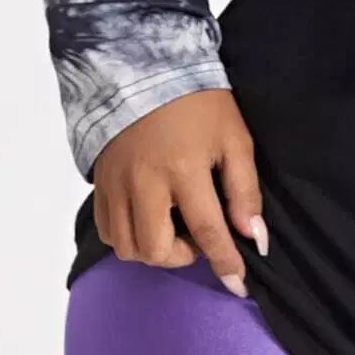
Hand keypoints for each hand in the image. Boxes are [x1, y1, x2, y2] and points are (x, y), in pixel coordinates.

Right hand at [92, 87, 268, 296]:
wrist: (145, 70)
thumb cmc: (199, 104)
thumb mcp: (234, 138)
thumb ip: (244, 190)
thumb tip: (254, 236)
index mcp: (185, 168)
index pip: (208, 231)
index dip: (225, 262)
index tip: (238, 284)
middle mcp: (145, 182)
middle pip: (156, 250)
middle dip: (182, 258)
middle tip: (198, 239)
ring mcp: (117, 184)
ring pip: (127, 247)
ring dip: (154, 251)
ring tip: (173, 229)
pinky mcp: (100, 183)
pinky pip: (108, 231)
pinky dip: (128, 238)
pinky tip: (147, 221)